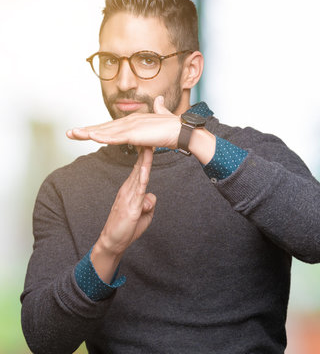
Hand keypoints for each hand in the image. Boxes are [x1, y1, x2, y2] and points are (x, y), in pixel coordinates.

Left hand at [67, 96, 180, 148]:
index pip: (111, 126)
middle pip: (104, 127)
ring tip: (74, 134)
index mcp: (134, 120)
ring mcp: (132, 127)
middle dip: (86, 130)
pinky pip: (116, 137)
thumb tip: (160, 99)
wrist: (182, 130)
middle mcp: (130, 121)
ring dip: (88, 133)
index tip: (83, 131)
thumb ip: (159, 109)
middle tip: (70, 133)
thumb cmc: (174, 126)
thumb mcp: (162, 117)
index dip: (96, 128)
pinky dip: (103, 137)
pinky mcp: (135, 134)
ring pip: (106, 131)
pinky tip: (92, 137)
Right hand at [91, 146, 156, 282]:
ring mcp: (128, 197)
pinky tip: (146, 168)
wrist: (112, 242)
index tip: (151, 141)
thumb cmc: (127, 228)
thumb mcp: (143, 214)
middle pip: (139, 166)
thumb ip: (148, 203)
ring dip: (144, 160)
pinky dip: (143, 178)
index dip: (145, 155)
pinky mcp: (130, 206)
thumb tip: (150, 196)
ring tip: (149, 145)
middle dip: (145, 151)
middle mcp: (128, 189)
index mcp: (131, 189)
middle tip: (150, 134)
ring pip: (139, 175)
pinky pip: (138, 190)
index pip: (139, 168)